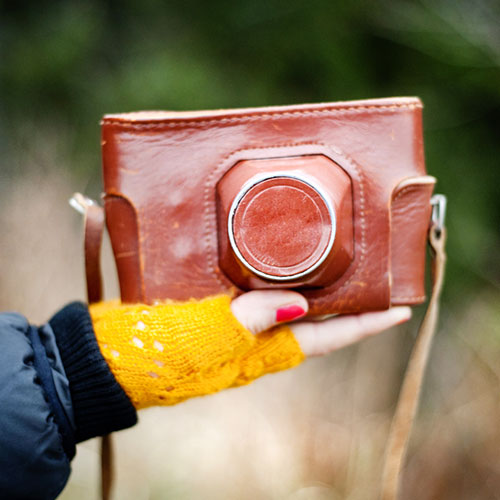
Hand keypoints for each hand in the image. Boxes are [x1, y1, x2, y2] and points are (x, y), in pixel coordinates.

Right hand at [91, 291, 410, 408]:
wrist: (113, 357)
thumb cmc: (163, 353)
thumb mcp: (213, 335)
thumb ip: (256, 318)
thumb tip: (301, 303)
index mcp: (263, 352)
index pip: (328, 336)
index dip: (365, 324)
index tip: (400, 310)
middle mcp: (256, 341)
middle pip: (314, 320)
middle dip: (345, 303)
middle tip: (370, 275)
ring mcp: (235, 328)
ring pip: (285, 304)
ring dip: (311, 286)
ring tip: (333, 260)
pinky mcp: (212, 312)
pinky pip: (253, 293)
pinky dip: (270, 276)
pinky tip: (270, 256)